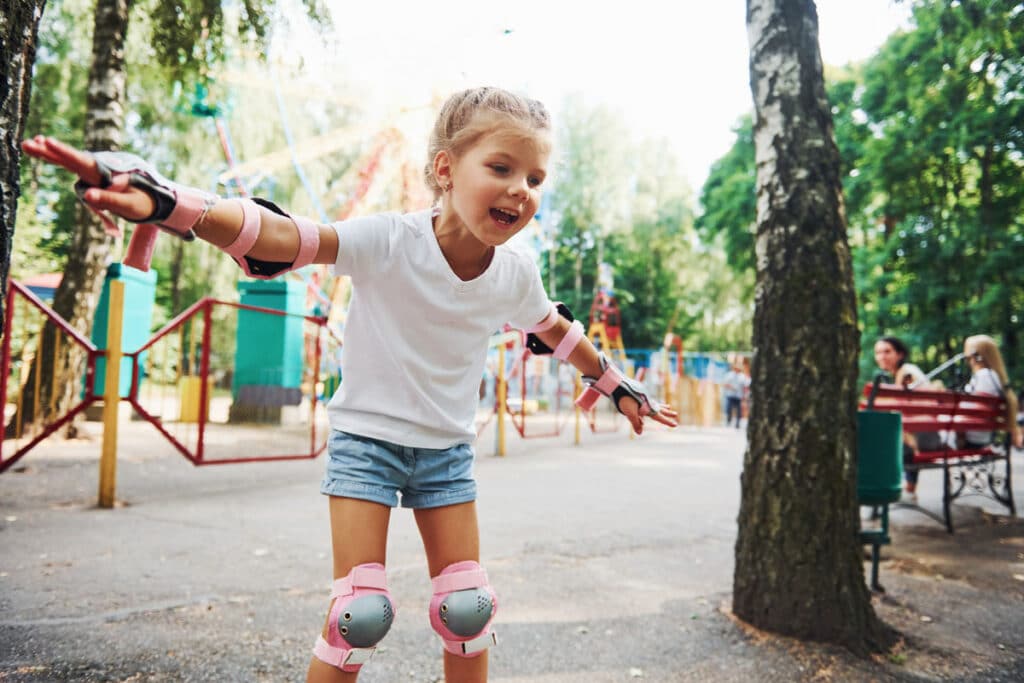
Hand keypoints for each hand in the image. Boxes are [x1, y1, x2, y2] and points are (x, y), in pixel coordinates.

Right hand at [21, 136, 154, 221]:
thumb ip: (109, 201)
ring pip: (67, 160)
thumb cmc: (142, 203)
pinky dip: (55, 156)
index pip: (81, 161)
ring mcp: (92, 171)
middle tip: (28, 142)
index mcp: (105, 174)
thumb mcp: (129, 206)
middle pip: (70, 159)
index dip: (64, 152)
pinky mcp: (90, 174)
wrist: (153, 198)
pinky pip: (70, 164)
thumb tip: (88, 196)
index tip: (48, 142)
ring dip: (48, 153)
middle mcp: (97, 169)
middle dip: (49, 151)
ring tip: (28, 144)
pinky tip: (40, 146)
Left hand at [618, 396, 678, 434]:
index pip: (659, 417)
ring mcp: (644, 398)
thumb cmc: (624, 400)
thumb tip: (640, 433)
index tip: (676, 425)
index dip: (667, 422)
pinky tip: (651, 403)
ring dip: (662, 406)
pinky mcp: (640, 394)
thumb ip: (635, 423)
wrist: (619, 385)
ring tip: (668, 406)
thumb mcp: (629, 413)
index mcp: (647, 408)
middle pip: (660, 409)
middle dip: (667, 413)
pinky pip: (649, 400)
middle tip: (676, 414)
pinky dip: (653, 403)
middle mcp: (648, 402)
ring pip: (655, 403)